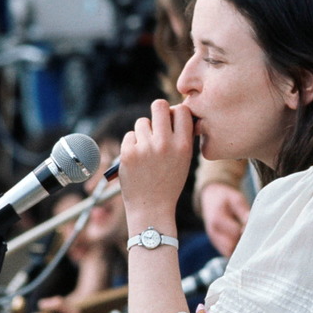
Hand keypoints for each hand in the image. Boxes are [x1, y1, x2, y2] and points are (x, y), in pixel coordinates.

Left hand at [120, 99, 193, 226]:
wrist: (151, 207)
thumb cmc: (169, 183)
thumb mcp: (184, 161)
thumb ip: (181, 138)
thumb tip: (173, 112)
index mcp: (183, 146)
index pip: (181, 110)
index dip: (175, 112)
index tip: (172, 120)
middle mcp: (165, 144)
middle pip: (158, 105)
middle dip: (157, 111)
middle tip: (156, 123)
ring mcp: (145, 148)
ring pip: (142, 122)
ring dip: (144, 132)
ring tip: (147, 150)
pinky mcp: (128, 153)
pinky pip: (130, 136)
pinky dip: (132, 144)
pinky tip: (137, 159)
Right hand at [199, 182, 250, 256]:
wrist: (212, 198)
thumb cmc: (226, 199)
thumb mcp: (236, 199)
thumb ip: (244, 212)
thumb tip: (252, 224)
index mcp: (217, 220)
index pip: (235, 232)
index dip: (247, 231)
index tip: (257, 227)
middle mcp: (213, 233)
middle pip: (232, 246)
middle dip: (245, 243)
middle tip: (256, 236)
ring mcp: (214, 241)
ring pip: (230, 253)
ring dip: (242, 249)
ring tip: (251, 239)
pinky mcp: (218, 245)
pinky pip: (229, 253)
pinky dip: (238, 251)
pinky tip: (246, 243)